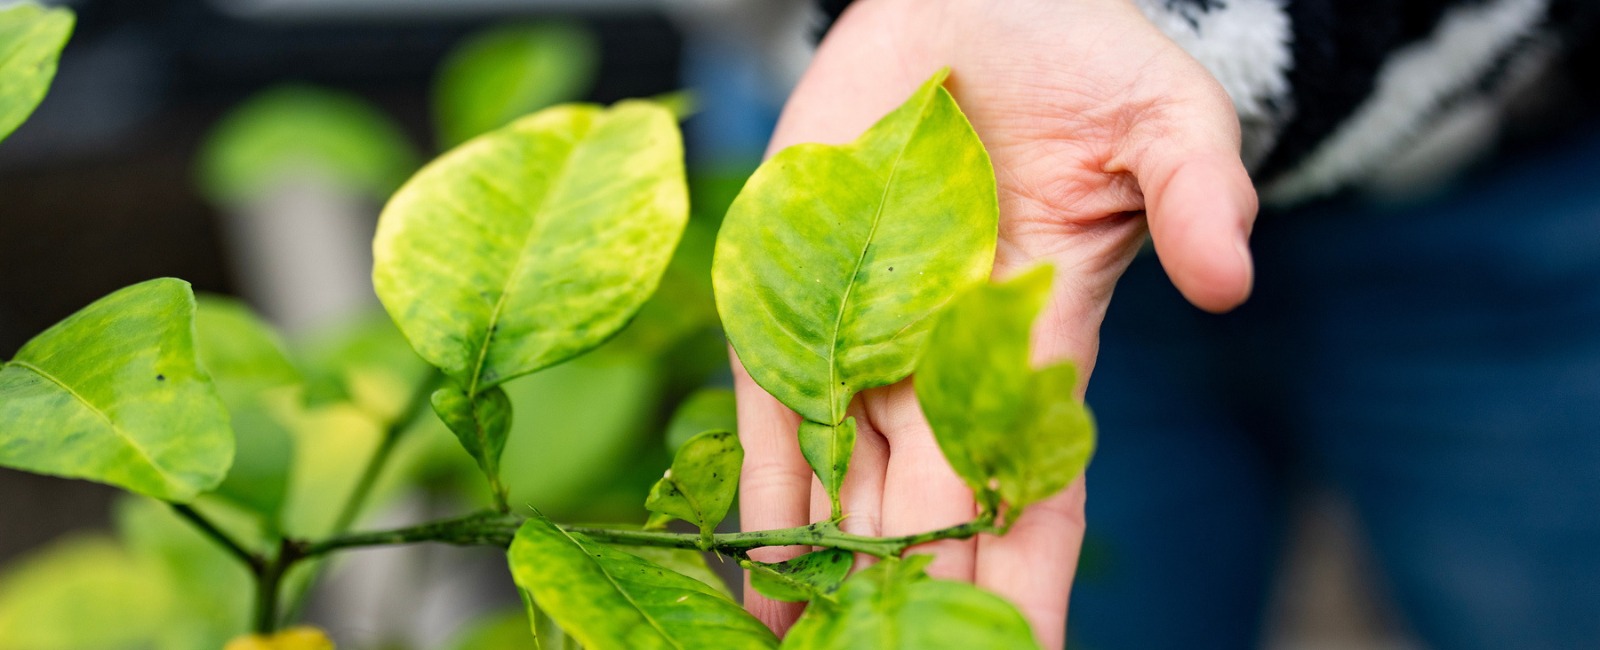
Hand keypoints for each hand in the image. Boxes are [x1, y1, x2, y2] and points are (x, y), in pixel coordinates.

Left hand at [735, 0, 1257, 645]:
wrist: (975, 3)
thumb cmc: (1084, 63)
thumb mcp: (1166, 121)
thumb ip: (1198, 196)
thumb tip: (1229, 280)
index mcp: (1041, 345)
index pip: (1040, 491)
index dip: (1030, 581)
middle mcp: (948, 366)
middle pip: (936, 518)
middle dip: (925, 610)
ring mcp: (867, 338)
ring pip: (851, 488)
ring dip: (839, 580)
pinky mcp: (792, 297)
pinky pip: (777, 409)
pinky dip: (770, 492)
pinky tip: (765, 580)